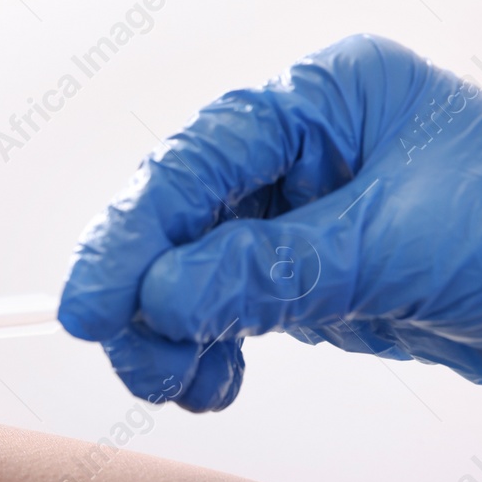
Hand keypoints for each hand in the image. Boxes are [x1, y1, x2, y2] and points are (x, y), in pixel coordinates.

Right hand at [60, 34, 481, 409]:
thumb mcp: (392, 249)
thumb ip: (267, 271)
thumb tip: (160, 295)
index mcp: (331, 100)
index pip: (198, 159)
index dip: (132, 234)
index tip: (90, 304)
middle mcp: (310, 147)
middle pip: (181, 215)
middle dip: (146, 290)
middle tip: (130, 354)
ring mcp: (306, 213)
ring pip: (192, 269)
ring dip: (169, 331)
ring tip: (179, 382)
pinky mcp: (311, 274)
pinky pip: (226, 308)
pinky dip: (205, 349)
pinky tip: (211, 382)